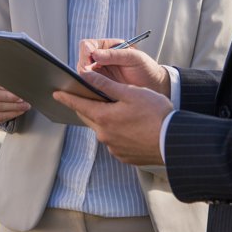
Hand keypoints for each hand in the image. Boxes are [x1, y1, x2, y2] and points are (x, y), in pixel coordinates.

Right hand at [0, 74, 29, 122]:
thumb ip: (12, 78)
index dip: (4, 84)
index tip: (16, 86)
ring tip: (25, 105)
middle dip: (10, 98)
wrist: (4, 96)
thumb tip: (23, 80)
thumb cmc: (8, 84)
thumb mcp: (9, 78)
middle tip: (23, 98)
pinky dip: (10, 114)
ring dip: (13, 107)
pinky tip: (20, 111)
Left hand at [54, 71, 171, 165]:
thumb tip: (85, 75)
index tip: (56, 93)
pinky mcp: (124, 156)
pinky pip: (114, 141)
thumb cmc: (156, 114)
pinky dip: (116, 131)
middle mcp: (104, 135)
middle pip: (89, 117)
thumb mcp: (130, 93)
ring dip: (104, 119)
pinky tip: (130, 126)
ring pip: (102, 129)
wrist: (174, 142)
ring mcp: (114, 148)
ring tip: (117, 110)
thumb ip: (105, 85)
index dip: (67, 98)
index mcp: (103, 117)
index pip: (79, 105)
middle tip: (84, 97)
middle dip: (86, 107)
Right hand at [78, 39, 169, 95]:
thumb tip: (95, 54)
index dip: (85, 52)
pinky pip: (88, 86)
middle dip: (83, 66)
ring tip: (91, 83)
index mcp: (107, 47)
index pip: (87, 45)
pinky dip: (88, 88)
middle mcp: (100, 59)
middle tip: (88, 74)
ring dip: (84, 78)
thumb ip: (114, 55)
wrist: (154, 85)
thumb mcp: (133, 57)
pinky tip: (93, 91)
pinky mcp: (100, 86)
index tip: (90, 59)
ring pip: (82, 74)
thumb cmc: (146, 67)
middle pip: (82, 60)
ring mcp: (99, 73)